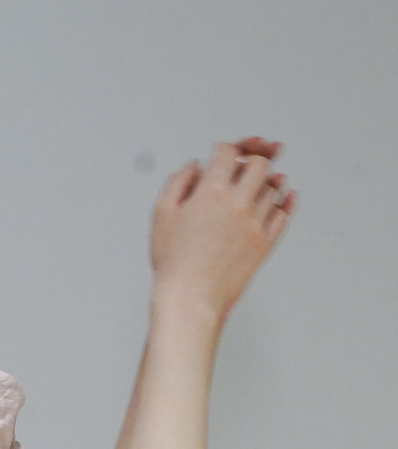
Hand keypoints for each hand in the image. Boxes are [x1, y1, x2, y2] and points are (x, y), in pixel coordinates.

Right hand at [150, 137, 296, 327]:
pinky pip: (284, 214)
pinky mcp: (265, 243)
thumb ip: (179, 181)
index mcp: (212, 192)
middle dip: (251, 161)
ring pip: (274, 187)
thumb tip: (196, 166)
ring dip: (266, 182)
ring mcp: (255, 223)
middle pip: (259, 164)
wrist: (190, 299)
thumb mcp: (162, 214)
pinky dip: (286, 202)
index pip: (229, 152)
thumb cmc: (174, 263)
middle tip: (247, 165)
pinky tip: (284, 199)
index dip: (226, 149)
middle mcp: (238, 203)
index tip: (224, 154)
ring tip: (258, 186)